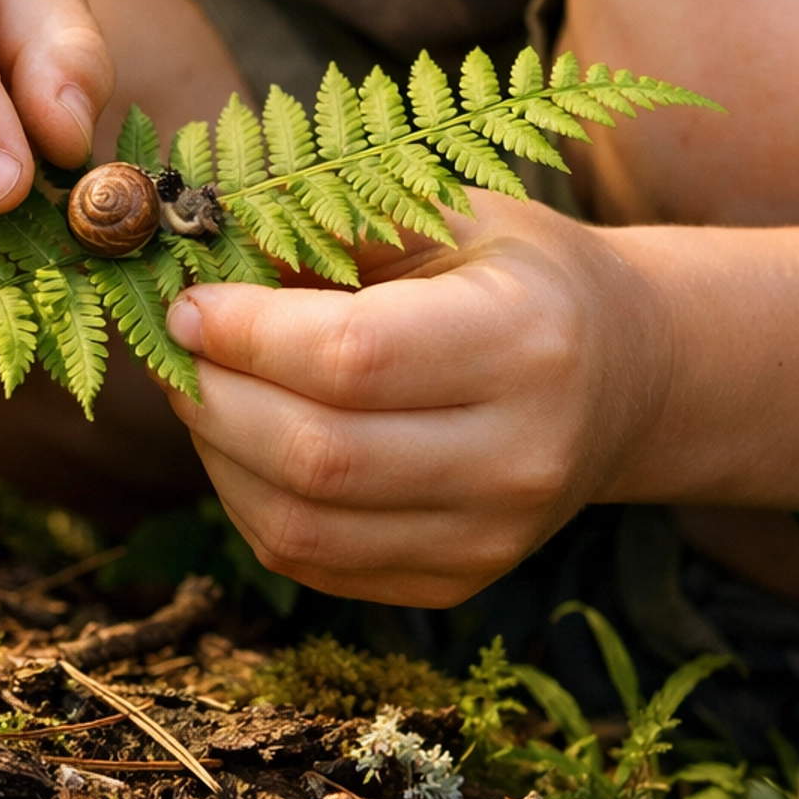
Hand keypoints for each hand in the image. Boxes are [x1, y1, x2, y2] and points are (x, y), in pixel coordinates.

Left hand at [162, 201, 670, 605]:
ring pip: (299, 526)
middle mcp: (520, 455)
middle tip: (175, 345)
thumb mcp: (448, 216)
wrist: (623, 374)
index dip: (247, 334)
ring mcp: (493, 536)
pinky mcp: (457, 582)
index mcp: (526, 341)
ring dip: (217, 455)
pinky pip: (311, 561)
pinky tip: (244, 441)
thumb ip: (333, 229)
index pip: (353, 358)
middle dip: (213, 397)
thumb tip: (198, 243)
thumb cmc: (519, 273)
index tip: (187, 300)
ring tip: (203, 388)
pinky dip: (249, 502)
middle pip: (316, 456)